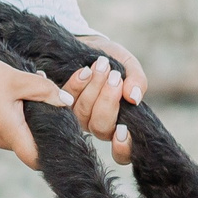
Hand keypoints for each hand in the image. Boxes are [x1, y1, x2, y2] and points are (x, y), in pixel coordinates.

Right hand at [0, 52, 74, 168]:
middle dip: (45, 123)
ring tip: (33, 87)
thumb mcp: (16, 79)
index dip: (54, 153)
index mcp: (10, 133)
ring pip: (21, 131)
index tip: (65, 133)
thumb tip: (67, 102)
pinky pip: (9, 124)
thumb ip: (45, 91)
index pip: (37, 160)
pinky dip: (18, 111)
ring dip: (31, 114)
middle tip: (51, 98)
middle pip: (32, 143)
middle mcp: (0, 140)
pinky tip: (17, 90)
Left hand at [63, 35, 146, 163]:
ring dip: (93, 89)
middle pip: (101, 128)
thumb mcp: (129, 67)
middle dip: (108, 102)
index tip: (124, 130)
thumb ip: (137, 81)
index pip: (122, 152)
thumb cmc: (113, 61)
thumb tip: (135, 97)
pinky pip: (66, 100)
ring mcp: (77, 117)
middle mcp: (97, 125)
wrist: (88, 45)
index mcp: (119, 124)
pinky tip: (84, 70)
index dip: (123, 148)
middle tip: (115, 77)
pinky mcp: (59, 104)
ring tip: (102, 65)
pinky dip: (77, 84)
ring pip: (83, 113)